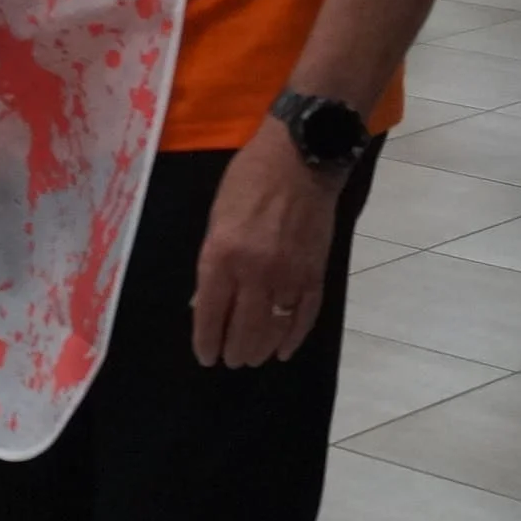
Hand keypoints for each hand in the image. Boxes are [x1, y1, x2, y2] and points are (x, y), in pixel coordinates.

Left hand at [190, 123, 338, 367]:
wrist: (301, 159)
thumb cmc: (249, 180)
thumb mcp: (216, 218)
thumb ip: (212, 262)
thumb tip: (205, 300)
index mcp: (222, 255)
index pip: (210, 313)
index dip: (206, 341)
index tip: (206, 356)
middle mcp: (255, 271)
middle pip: (243, 329)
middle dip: (234, 351)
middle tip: (230, 360)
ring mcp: (289, 275)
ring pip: (274, 328)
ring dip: (261, 348)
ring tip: (252, 358)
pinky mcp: (316, 273)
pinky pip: (304, 316)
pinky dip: (294, 337)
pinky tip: (283, 349)